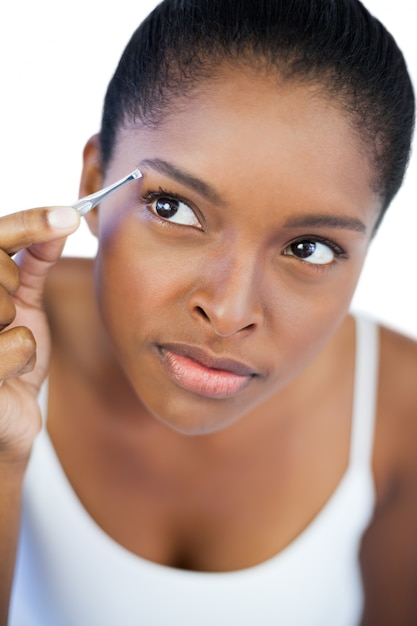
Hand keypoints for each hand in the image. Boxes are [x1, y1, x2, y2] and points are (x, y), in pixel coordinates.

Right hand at [0, 206, 79, 461]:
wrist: (4, 415)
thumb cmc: (11, 356)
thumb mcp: (23, 303)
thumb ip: (33, 262)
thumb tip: (61, 219)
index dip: (31, 222)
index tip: (70, 216)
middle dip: (13, 291)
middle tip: (7, 318)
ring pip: (4, 306)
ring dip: (20, 331)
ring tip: (4, 350)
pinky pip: (17, 344)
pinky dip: (22, 360)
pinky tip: (6, 375)